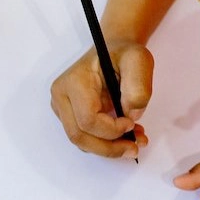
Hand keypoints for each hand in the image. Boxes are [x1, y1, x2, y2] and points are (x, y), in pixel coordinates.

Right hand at [49, 42, 151, 157]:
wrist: (111, 52)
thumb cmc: (122, 55)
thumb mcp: (138, 60)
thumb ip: (138, 86)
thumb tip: (131, 115)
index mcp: (74, 81)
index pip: (87, 119)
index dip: (112, 129)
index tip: (132, 123)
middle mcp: (61, 96)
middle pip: (78, 135)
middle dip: (109, 148)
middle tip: (134, 147)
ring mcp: (62, 107)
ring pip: (80, 141)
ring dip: (108, 148)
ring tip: (134, 140)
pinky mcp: (68, 115)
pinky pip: (84, 137)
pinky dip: (105, 143)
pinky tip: (124, 136)